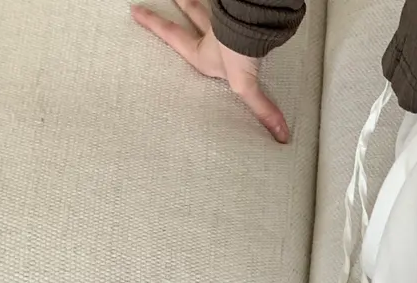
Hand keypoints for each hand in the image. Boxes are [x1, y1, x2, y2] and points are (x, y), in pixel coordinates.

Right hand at [131, 0, 289, 142]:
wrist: (249, 31)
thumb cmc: (237, 55)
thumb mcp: (245, 86)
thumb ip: (263, 109)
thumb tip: (281, 135)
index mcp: (202, 53)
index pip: (172, 36)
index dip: (153, 24)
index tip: (135, 9)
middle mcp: (210, 33)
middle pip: (193, 12)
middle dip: (182, 4)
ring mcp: (221, 19)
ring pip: (208, 6)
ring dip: (200, 1)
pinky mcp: (233, 13)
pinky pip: (230, 7)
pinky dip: (229, 5)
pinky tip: (233, 3)